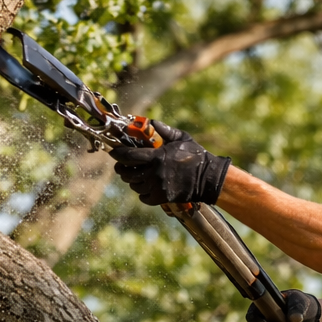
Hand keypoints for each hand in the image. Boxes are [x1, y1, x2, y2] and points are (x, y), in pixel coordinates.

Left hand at [110, 122, 230, 205]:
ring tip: (136, 176)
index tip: (113, 152)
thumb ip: (165, 131)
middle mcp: (154, 173)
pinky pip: (143, 197)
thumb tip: (152, 122)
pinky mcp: (162, 198)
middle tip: (122, 166)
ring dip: (133, 181)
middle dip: (122, 169)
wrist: (208, 178)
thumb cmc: (196, 156)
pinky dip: (142, 193)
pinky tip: (146, 186)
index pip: (128, 156)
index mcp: (157, 157)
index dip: (117, 154)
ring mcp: (158, 187)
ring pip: (134, 186)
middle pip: (127, 173)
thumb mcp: (181, 138)